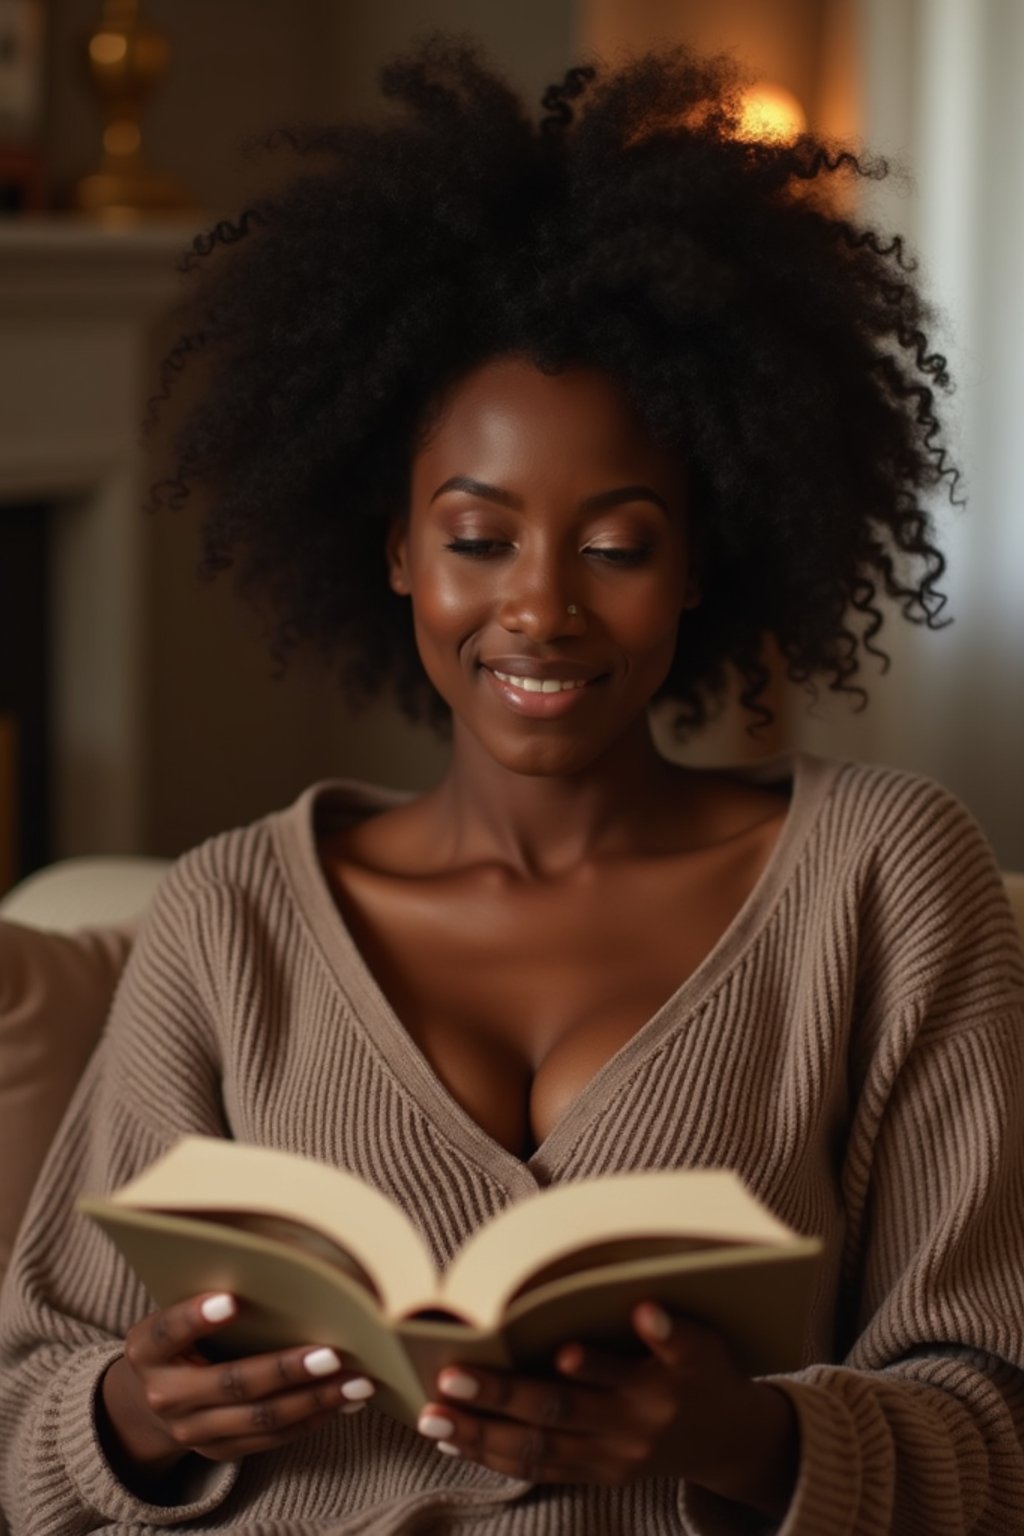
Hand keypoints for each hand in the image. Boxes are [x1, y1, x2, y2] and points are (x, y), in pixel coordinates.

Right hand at [99, 1291, 375, 1486]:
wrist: (147, 1401)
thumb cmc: (179, 1338)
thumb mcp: (174, 1315)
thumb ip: (210, 1296)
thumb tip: (284, 1266)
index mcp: (147, 1350)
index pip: (169, 1331)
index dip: (197, 1317)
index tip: (231, 1299)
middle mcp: (164, 1396)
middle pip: (230, 1383)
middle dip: (285, 1370)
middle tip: (332, 1354)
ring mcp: (191, 1431)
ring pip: (259, 1420)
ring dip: (314, 1401)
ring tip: (357, 1383)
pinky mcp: (217, 1452)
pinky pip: (269, 1440)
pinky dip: (310, 1420)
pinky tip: (343, 1402)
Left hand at [418, 1303, 797, 1517]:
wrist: (727, 1442)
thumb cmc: (706, 1371)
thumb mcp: (706, 1343)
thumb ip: (672, 1329)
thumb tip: (642, 1308)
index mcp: (661, 1386)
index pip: (622, 1375)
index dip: (598, 1364)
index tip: (564, 1352)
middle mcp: (631, 1427)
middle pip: (560, 1412)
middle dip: (502, 1397)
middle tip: (451, 1377)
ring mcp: (610, 1458)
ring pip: (537, 1450)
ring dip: (480, 1434)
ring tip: (431, 1416)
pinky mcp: (596, 1475)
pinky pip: (537, 1469)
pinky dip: (491, 1455)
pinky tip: (451, 1439)